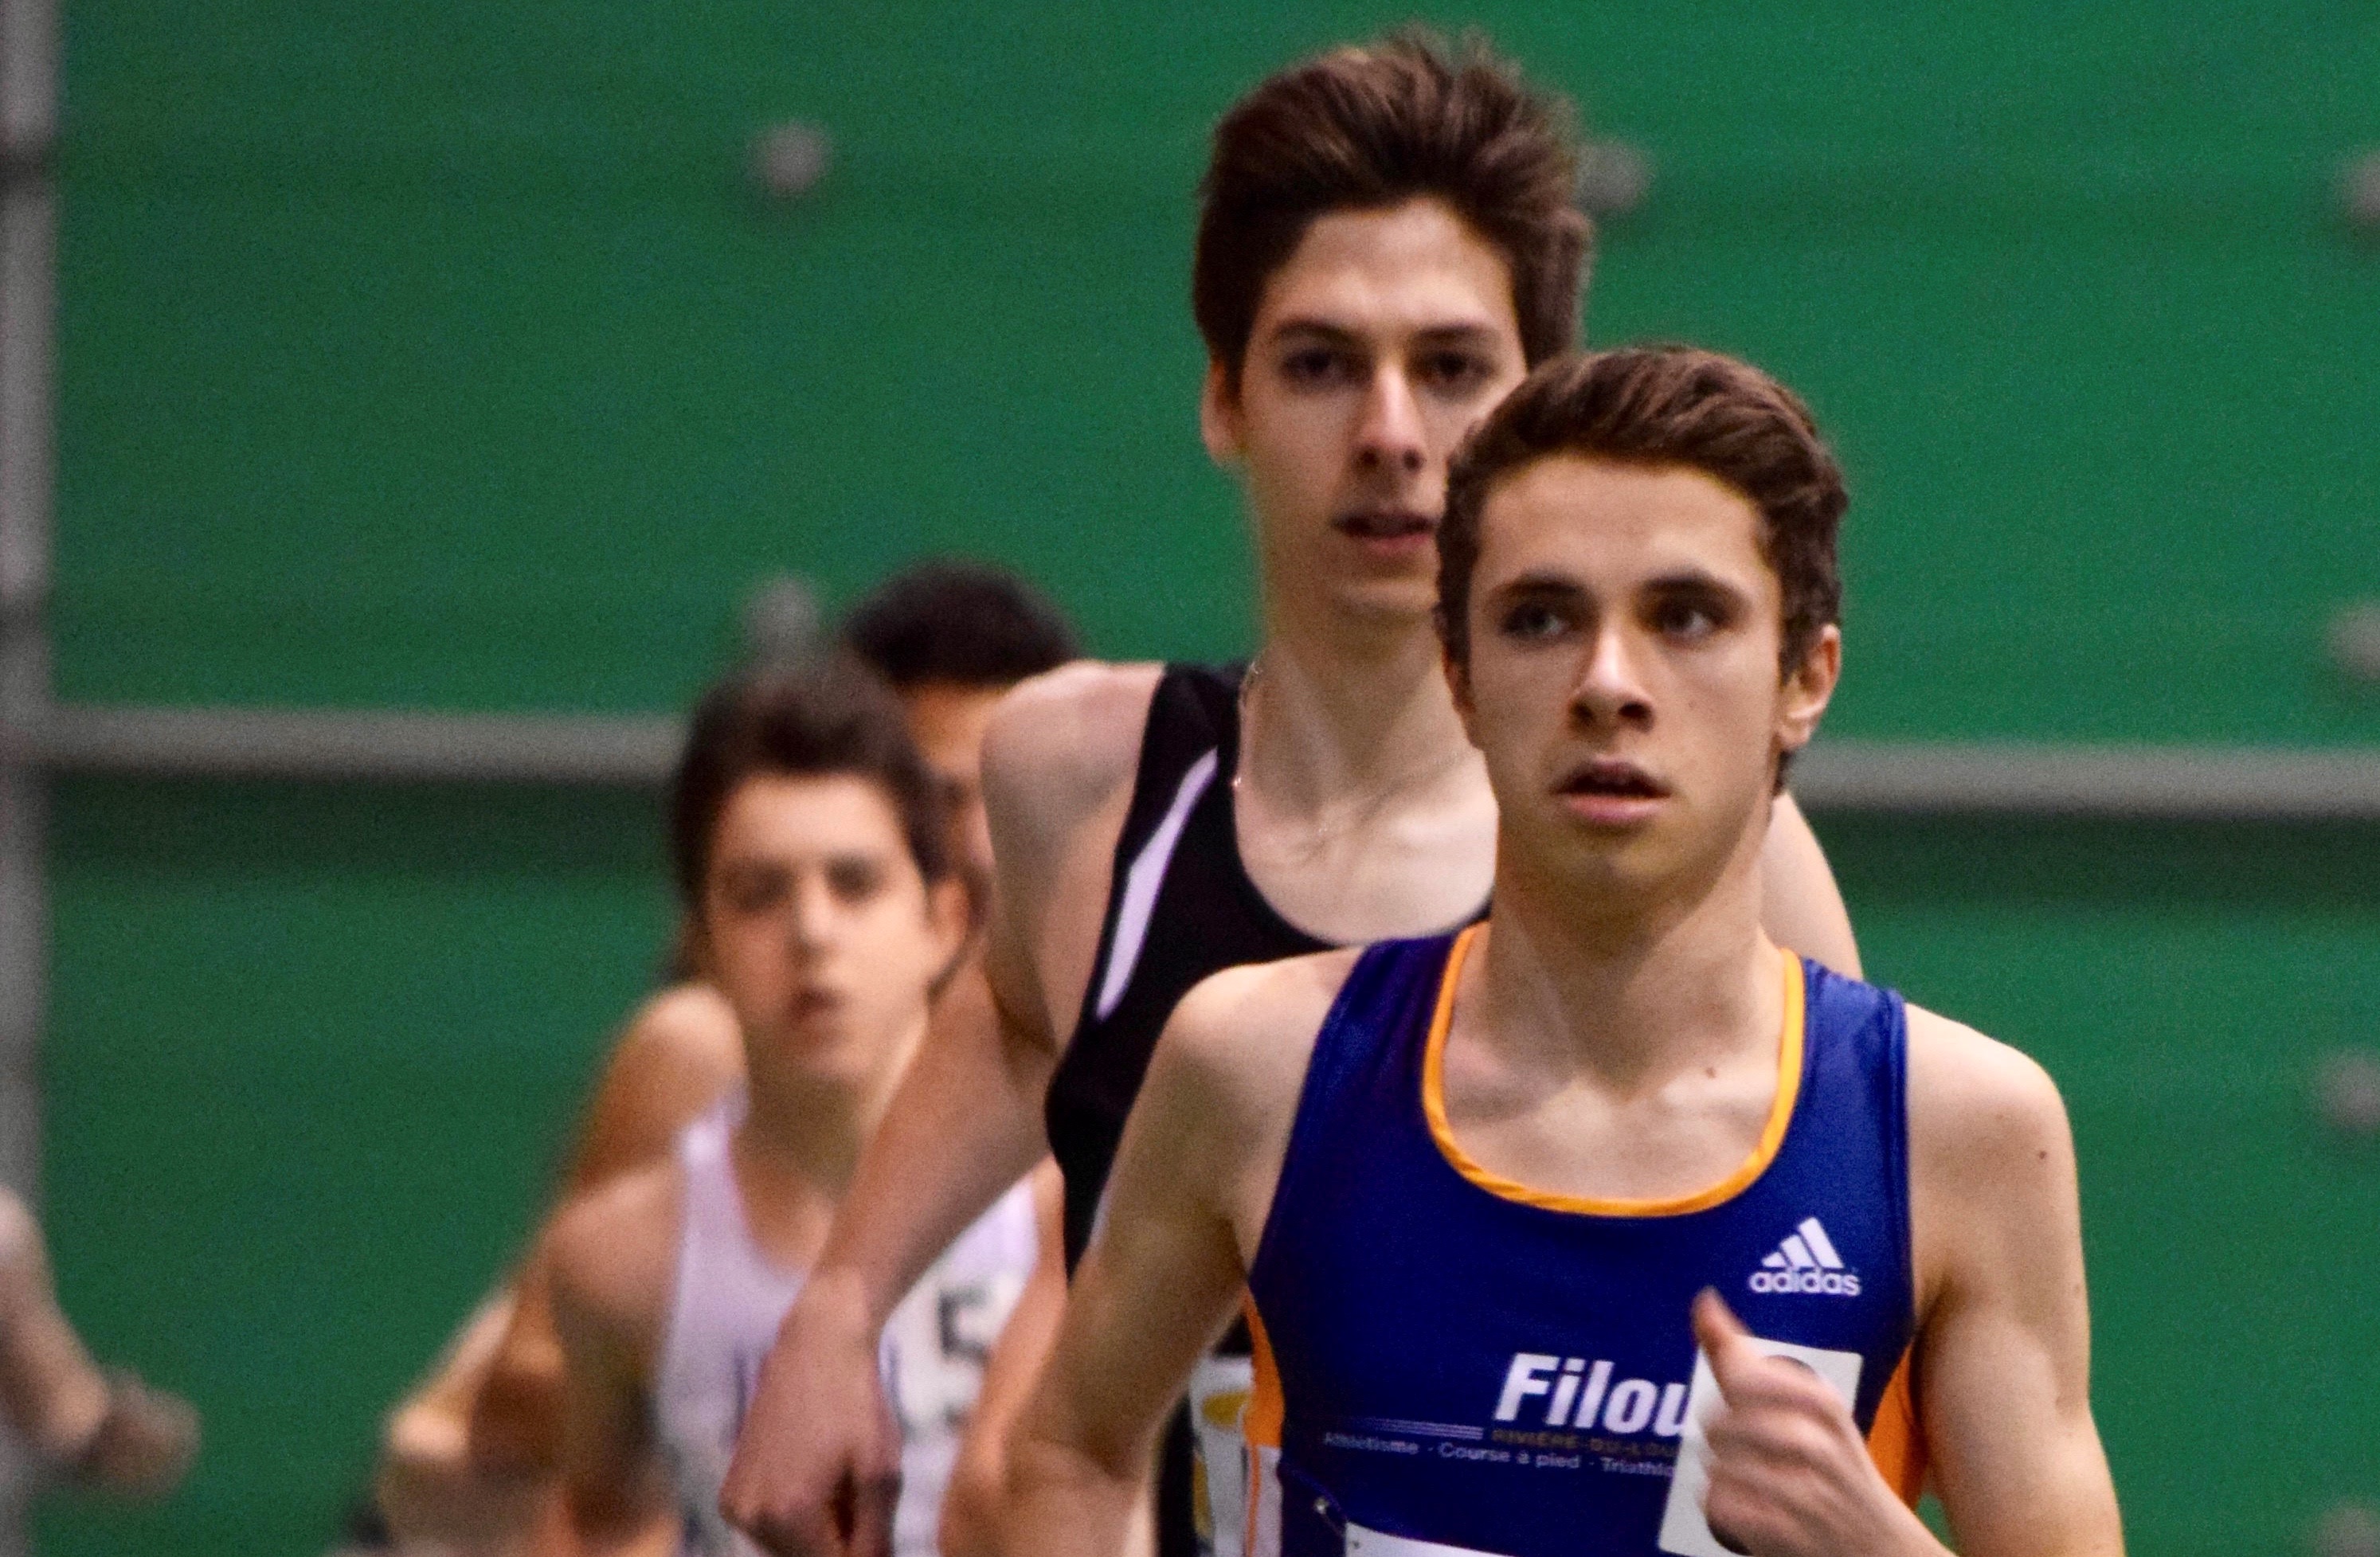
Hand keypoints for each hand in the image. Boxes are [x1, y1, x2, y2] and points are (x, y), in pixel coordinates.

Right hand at [721, 1276, 903, 1556]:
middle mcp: (749, 1517)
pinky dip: (801, 1518)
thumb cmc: (856, 1401)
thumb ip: (874, 1540)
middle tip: (861, 1500)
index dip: (864, 1555)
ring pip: (790, 1548)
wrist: (817, 1343)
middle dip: (842, 1544)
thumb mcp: (879, 1474)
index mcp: (786, 1516)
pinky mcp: (732, 1491)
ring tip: (844, 1484)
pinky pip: (772, 1527)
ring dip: (822, 1533)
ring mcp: (735, 1505)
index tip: (875, 1527)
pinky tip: (824, 1477)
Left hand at [1690, 1290, 1930, 1556]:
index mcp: (1822, 1404)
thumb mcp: (1802, 1407)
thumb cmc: (1831, 1467)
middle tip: (1741, 1450)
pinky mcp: (1792, 1535)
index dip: (1730, 1393)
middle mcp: (1820, 1445)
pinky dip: (1721, 1508)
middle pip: (1721, 1422)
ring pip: (1719, 1467)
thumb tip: (1704, 1299)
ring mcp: (1808, 1494)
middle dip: (1718, 1438)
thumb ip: (1744, 1358)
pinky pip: (1723, 1508)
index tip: (1743, 1405)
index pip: (1745, 1378)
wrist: (1882, 1547)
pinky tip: (1740, 1507)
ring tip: (1743, 1479)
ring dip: (1718, 1475)